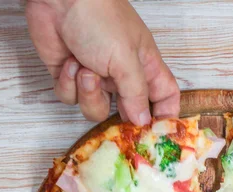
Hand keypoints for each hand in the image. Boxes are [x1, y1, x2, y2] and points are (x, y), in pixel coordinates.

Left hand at [26, 0, 179, 123]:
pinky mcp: (69, 77)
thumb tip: (142, 121)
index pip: (165, 96)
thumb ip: (136, 94)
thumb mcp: (125, 59)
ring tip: (85, 70)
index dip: (164, 116)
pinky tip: (69, 63)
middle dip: (121, 120)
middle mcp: (121, 76)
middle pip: (129, 112)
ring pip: (95, 110)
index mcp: (144, 67)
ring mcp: (95, 77)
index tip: (157, 134)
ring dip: (88, 94)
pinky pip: (70, 98)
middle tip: (119, 128)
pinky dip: (68, 84)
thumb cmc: (99, 17)